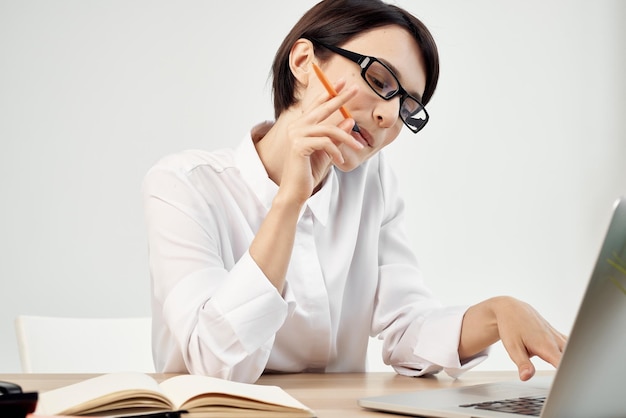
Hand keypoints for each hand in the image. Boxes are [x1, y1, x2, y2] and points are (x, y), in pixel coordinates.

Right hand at [279, 79, 362, 203]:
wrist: (296, 190)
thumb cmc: (309, 172)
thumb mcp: (328, 151)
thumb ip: (337, 136)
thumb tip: (350, 120)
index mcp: (301, 126)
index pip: (317, 105)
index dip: (329, 92)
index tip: (342, 82)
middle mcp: (296, 127)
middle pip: (323, 109)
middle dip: (341, 98)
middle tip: (356, 89)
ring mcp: (296, 135)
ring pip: (329, 129)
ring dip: (347, 139)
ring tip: (358, 147)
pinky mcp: (299, 146)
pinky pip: (325, 142)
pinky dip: (336, 151)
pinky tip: (340, 161)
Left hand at [460, 296, 566, 380]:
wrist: (511, 310)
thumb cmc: (511, 327)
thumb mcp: (512, 347)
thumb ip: (522, 364)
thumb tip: (526, 377)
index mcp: (546, 346)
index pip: (563, 365)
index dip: (568, 376)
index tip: (570, 387)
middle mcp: (556, 341)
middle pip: (574, 359)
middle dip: (576, 372)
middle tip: (576, 387)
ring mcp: (559, 337)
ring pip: (574, 352)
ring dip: (576, 363)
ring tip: (576, 375)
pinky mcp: (558, 336)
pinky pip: (571, 346)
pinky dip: (573, 355)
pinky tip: (574, 362)